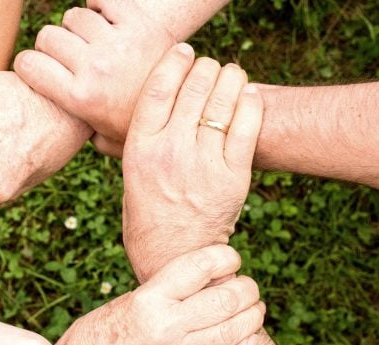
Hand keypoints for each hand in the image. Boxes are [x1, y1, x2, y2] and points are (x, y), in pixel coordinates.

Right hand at [14, 3, 175, 156]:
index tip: (36, 68)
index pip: (28, 64)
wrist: (187, 107)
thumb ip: (77, 132)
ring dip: (77, 27)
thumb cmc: (140, 126)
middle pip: (48, 37)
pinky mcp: (138, 23)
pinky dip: (99, 5)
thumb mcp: (104, 140)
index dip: (27, 65)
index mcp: (81, 98)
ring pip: (73, 17)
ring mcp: (117, 43)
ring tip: (90, 42)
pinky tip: (104, 19)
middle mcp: (95, 67)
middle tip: (67, 57)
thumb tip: (54, 130)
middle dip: (51, 46)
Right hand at [55, 245, 263, 344]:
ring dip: (252, 316)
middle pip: (225, 299)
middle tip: (247, 286)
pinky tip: (247, 340)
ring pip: (233, 332)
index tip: (230, 258)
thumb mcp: (128, 299)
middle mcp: (165, 325)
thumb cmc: (99, 331)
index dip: (225, 256)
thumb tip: (208, 277)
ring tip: (254, 308)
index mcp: (148, 298)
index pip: (200, 266)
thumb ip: (166, 290)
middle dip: (247, 288)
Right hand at [122, 44, 263, 281]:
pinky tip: (248, 95)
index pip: (157, 89)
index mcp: (140, 150)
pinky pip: (247, 126)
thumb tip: (129, 117)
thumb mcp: (129, 179)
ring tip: (231, 75)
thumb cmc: (147, 218)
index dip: (173, 62)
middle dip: (205, 68)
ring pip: (222, 101)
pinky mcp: (233, 177)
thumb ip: (132, 146)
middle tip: (210, 67)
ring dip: (230, 78)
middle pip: (193, 88)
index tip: (184, 51)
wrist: (173, 258)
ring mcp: (203, 164)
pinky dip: (250, 103)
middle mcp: (170, 152)